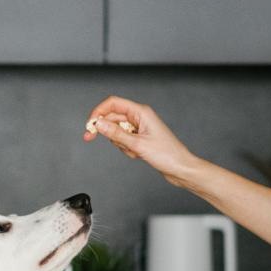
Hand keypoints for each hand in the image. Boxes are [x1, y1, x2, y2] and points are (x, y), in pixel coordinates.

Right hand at [82, 96, 200, 185]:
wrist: (180, 168)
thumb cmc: (167, 154)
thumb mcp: (137, 144)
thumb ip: (116, 134)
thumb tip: (99, 124)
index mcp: (141, 112)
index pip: (113, 103)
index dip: (98, 111)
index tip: (89, 123)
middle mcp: (140, 117)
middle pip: (112, 117)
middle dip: (105, 130)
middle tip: (89, 138)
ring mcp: (140, 128)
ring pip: (117, 130)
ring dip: (119, 142)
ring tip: (133, 151)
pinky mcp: (140, 138)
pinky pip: (124, 140)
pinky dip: (126, 148)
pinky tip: (137, 155)